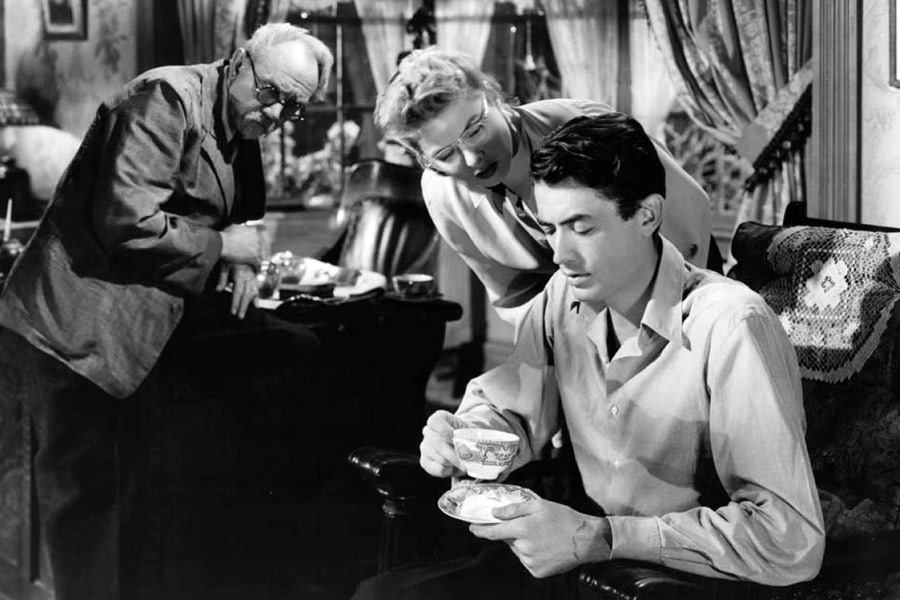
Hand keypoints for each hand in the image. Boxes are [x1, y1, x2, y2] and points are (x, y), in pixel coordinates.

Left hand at [215, 262, 258, 318]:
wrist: (241, 250)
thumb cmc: (230, 258)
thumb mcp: (224, 265)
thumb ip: (222, 278)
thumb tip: (218, 291)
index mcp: (240, 275)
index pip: (238, 292)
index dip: (235, 303)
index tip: (233, 312)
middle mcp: (248, 278)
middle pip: (246, 295)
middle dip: (243, 307)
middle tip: (239, 318)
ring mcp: (252, 279)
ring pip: (253, 294)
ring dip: (249, 305)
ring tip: (245, 314)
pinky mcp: (254, 280)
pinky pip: (256, 290)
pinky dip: (256, 299)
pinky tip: (256, 307)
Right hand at [220, 223, 261, 265]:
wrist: (220, 244)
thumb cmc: (224, 236)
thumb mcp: (232, 227)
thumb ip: (238, 228)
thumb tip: (238, 227)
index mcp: (252, 231)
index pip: (256, 239)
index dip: (253, 245)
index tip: (250, 248)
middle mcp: (256, 238)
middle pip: (259, 247)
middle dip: (255, 252)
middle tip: (251, 257)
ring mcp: (256, 248)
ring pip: (260, 256)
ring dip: (257, 261)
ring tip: (254, 265)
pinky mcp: (254, 257)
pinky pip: (258, 264)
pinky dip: (257, 268)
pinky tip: (256, 271)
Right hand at [419, 410, 467, 477]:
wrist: (461, 442)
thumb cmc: (466, 434)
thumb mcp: (470, 430)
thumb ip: (470, 437)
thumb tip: (472, 450)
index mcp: (438, 418)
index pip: (435, 422)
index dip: (445, 431)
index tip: (456, 437)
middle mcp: (428, 431)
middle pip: (438, 444)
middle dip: (456, 454)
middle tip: (468, 460)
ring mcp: (424, 447)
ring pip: (441, 459)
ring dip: (456, 463)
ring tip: (464, 463)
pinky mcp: (425, 462)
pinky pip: (439, 469)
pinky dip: (451, 471)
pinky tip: (455, 467)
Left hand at [469, 499, 610, 577]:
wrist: (586, 540)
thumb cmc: (564, 519)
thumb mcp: (539, 505)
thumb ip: (514, 509)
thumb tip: (495, 513)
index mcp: (523, 528)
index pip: (494, 532)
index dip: (481, 530)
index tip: (472, 528)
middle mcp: (524, 547)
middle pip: (508, 540)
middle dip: (514, 532)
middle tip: (532, 526)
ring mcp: (530, 561)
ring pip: (518, 550)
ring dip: (523, 543)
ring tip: (543, 537)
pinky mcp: (537, 571)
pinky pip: (526, 560)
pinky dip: (531, 554)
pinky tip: (545, 547)